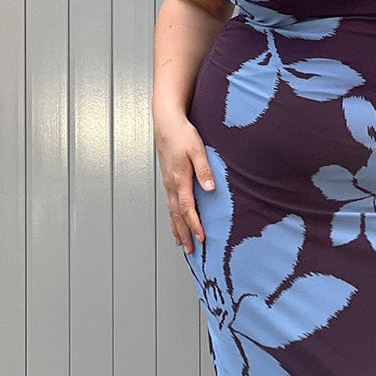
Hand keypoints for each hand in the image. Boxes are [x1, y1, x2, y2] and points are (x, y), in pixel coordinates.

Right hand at [154, 114, 214, 254]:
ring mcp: (168, 184)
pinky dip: (172, 219)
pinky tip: (175, 225)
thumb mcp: (197, 150)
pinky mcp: (168, 181)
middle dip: (184, 234)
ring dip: (177, 230)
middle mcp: (171, 185)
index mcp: (179, 179)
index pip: (187, 208)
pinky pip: (169, 205)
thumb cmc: (182, 135)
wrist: (166, 124)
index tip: (201, 238)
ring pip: (171, 213)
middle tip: (191, 251)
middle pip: (177, 216)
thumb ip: (204, 170)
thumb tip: (209, 188)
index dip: (194, 225)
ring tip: (182, 245)